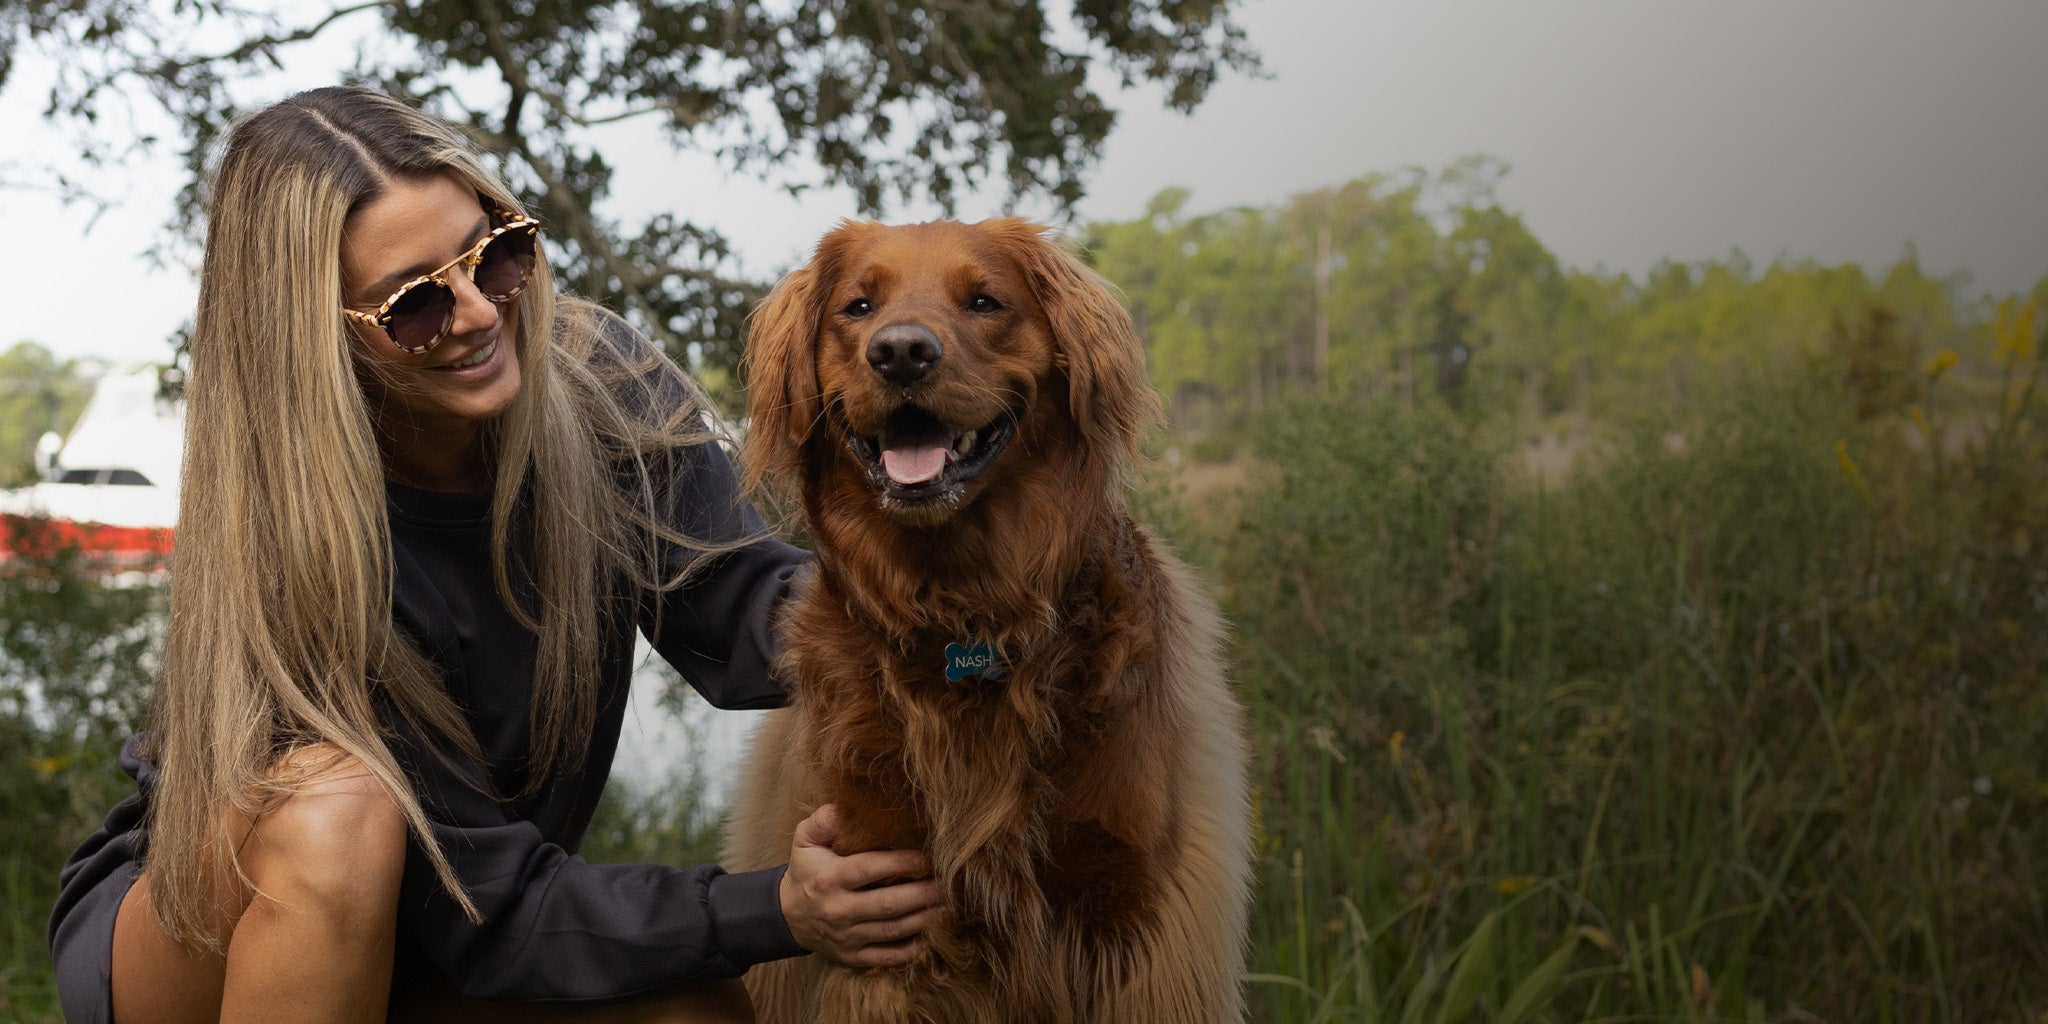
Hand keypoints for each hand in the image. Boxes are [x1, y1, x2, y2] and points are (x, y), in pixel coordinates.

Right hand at [779, 804, 944, 967]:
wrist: (788, 916)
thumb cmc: (807, 870)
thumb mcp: (805, 840)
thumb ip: (823, 821)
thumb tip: (843, 807)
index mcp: (829, 879)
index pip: (868, 869)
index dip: (900, 863)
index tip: (926, 857)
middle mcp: (839, 910)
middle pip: (887, 904)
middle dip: (922, 894)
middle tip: (948, 885)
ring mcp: (847, 937)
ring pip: (892, 931)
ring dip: (924, 919)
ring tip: (948, 907)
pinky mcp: (853, 957)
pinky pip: (887, 957)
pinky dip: (911, 951)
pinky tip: (932, 937)